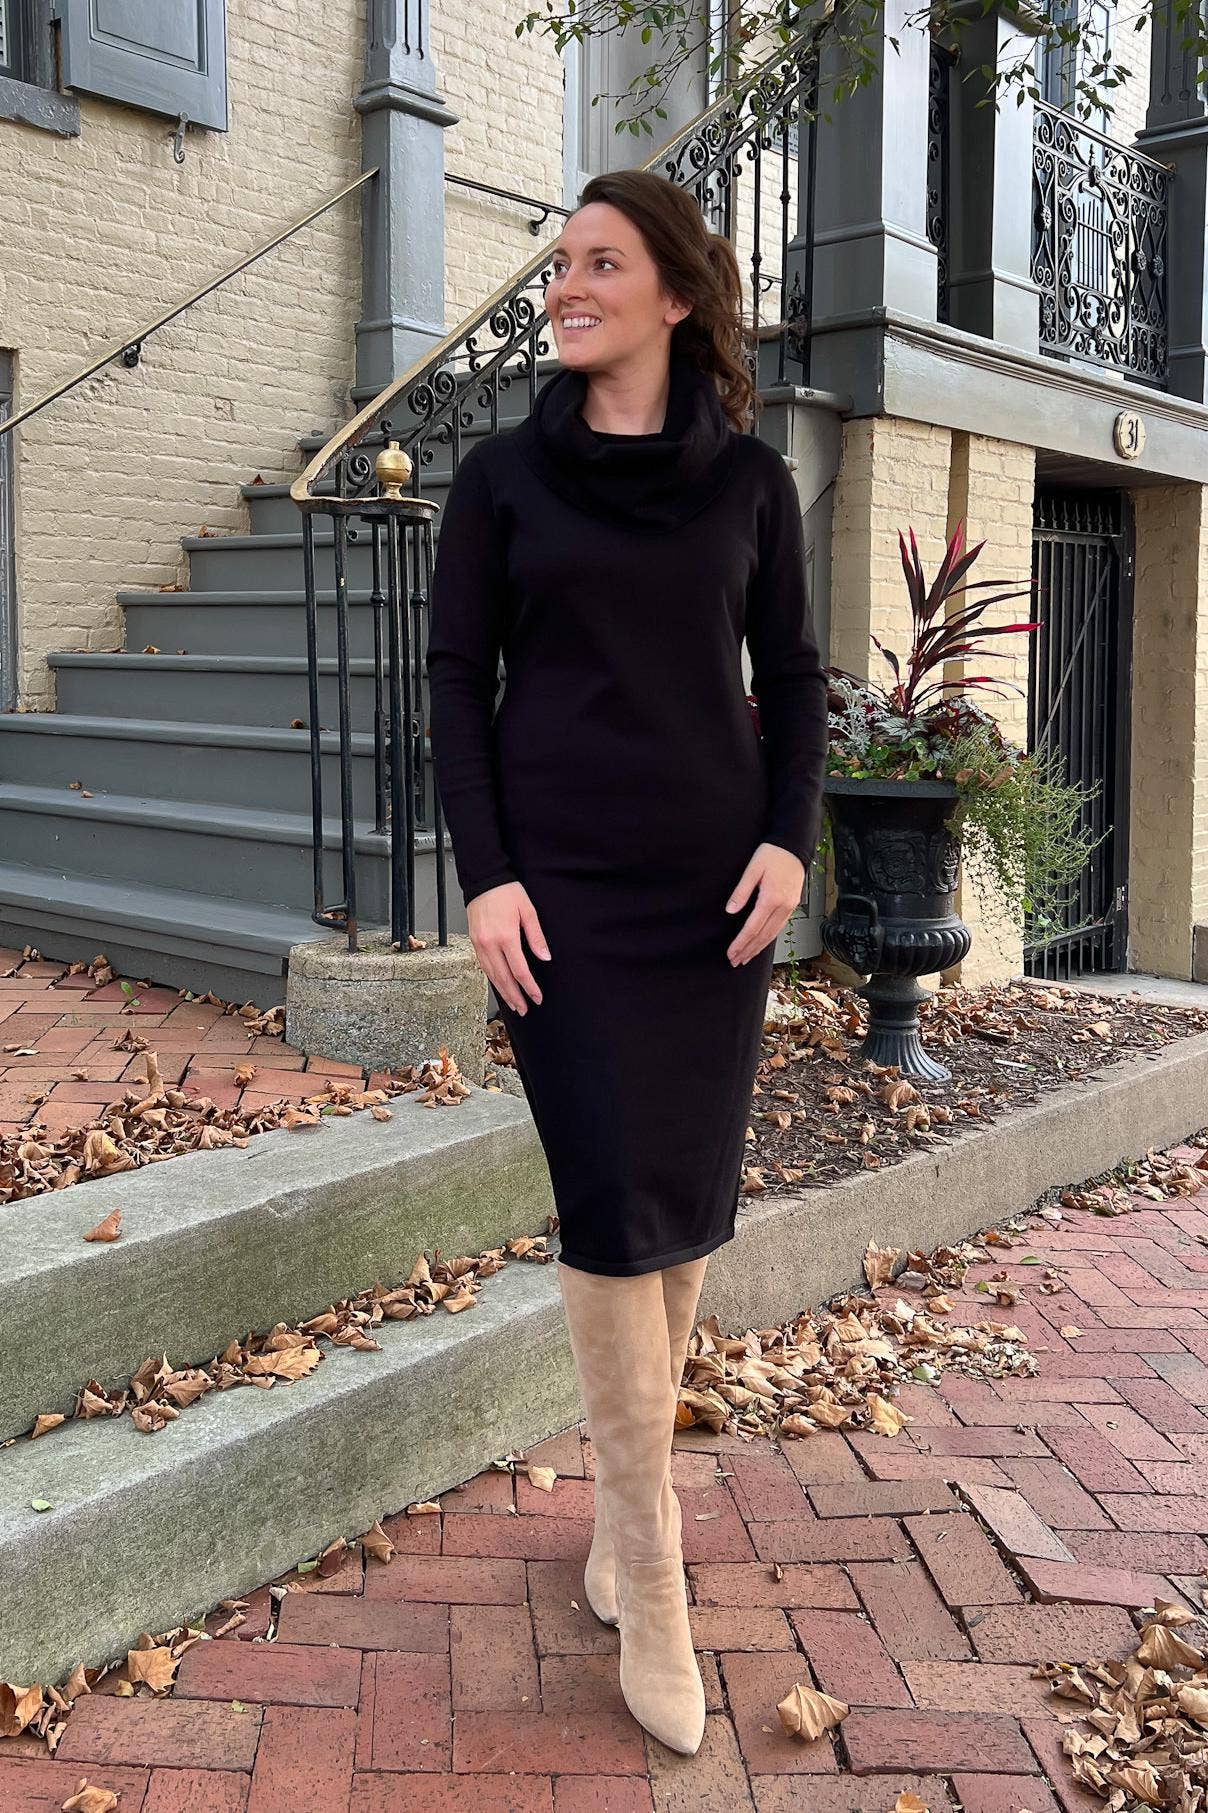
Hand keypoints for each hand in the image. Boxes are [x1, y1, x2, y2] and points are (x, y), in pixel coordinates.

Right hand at [467, 881, 550, 1014]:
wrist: (484, 880)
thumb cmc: (507, 892)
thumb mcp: (528, 911)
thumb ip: (536, 937)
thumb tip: (545, 957)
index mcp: (505, 937)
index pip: (519, 970)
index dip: (529, 987)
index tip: (537, 997)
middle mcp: (490, 944)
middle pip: (503, 978)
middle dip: (515, 996)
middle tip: (524, 1009)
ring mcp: (479, 944)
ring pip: (491, 975)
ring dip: (503, 991)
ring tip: (513, 1003)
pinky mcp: (474, 941)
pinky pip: (483, 966)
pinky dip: (492, 978)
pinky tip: (499, 985)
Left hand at [724, 842, 804, 966]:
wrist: (794, 846)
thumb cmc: (772, 853)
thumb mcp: (752, 869)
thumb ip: (741, 891)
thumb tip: (730, 910)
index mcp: (771, 898)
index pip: (752, 928)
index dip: (741, 943)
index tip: (731, 953)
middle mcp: (783, 906)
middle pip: (763, 935)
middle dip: (748, 950)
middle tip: (736, 961)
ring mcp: (790, 907)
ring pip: (773, 934)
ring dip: (758, 948)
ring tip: (746, 957)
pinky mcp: (792, 905)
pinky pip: (779, 927)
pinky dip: (769, 938)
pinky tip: (762, 943)